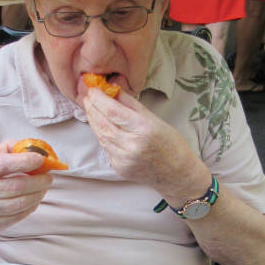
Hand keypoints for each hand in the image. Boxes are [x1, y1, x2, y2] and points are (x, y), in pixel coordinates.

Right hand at [0, 141, 54, 236]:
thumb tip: (30, 146)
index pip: (3, 164)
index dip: (25, 161)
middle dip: (38, 181)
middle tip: (48, 177)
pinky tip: (34, 199)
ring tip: (44, 188)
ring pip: (21, 203)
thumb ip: (5, 151)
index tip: (40, 159)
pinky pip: (19, 215)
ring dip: (38, 194)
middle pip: (17, 186)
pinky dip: (32, 206)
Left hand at [83, 88, 207, 203]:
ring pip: (101, 136)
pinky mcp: (120, 168)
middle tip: (88, 97)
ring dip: (93, 121)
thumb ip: (131, 104)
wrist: (176, 174)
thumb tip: (112, 89)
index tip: (93, 90)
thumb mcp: (155, 119)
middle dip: (92, 108)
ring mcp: (124, 159)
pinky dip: (102, 135)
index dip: (99, 99)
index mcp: (143, 129)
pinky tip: (102, 126)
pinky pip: (106, 148)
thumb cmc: (170, 144)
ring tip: (91, 109)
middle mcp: (132, 145)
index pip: (113, 111)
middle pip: (103, 123)